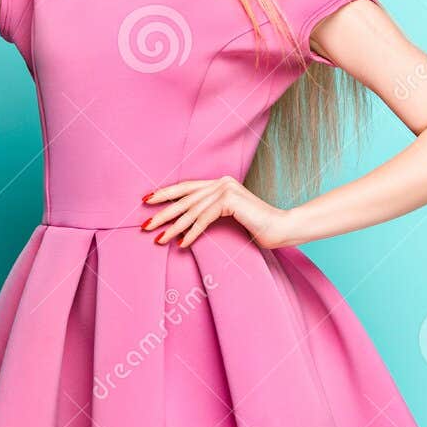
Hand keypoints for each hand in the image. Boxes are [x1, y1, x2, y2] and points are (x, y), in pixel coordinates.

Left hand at [141, 175, 300, 249]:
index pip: (186, 187)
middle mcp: (221, 182)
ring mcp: (226, 189)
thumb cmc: (256, 228)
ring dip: (173, 227)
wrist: (282, 229)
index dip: (165, 193)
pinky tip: (182, 244)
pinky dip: (192, 232)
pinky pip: (204, 218)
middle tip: (144, 224)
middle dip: (162, 211)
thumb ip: (209, 213)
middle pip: (184, 197)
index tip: (146, 201)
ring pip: (191, 210)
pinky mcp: (230, 200)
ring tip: (158, 239)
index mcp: (219, 183)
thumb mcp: (228, 218)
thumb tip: (183, 225)